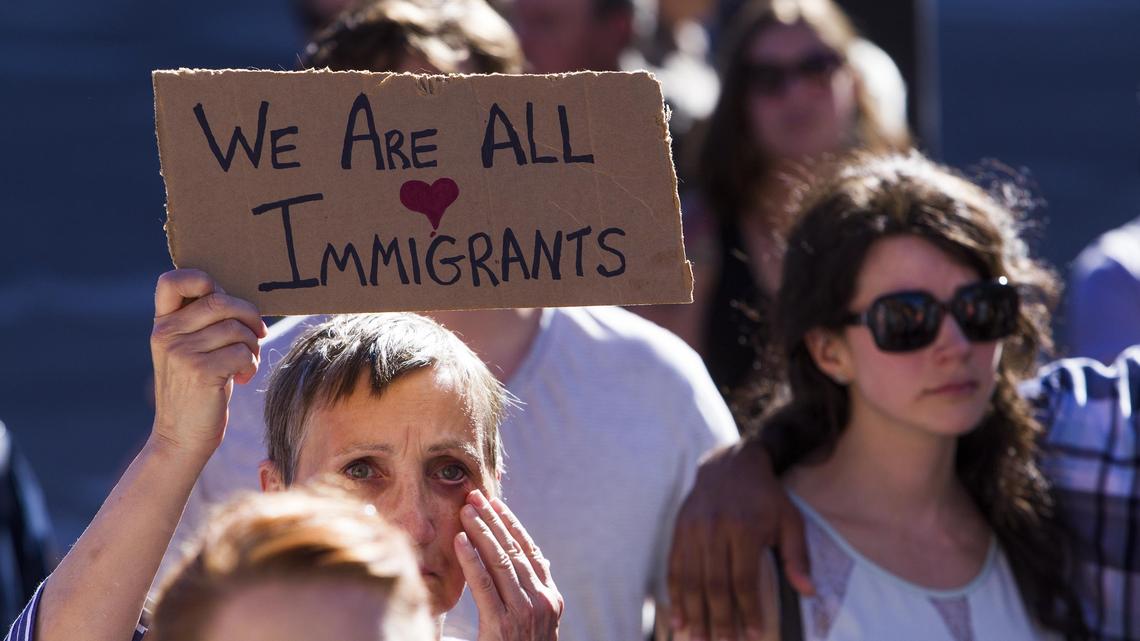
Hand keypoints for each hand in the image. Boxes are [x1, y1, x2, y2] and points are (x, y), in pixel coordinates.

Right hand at [150, 269, 266, 458]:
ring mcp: (180, 352)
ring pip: (236, 328)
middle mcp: (166, 334)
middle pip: (220, 302)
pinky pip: (241, 352)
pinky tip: (242, 378)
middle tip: (257, 335)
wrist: (181, 437)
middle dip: (249, 316)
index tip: (222, 301)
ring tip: (246, 362)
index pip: (172, 280)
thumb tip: (241, 302)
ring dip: (252, 345)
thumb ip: (203, 323)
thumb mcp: (191, 350)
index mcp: (162, 324)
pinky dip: (250, 365)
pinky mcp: (199, 371)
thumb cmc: (197, 389)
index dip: (203, 280)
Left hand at [456, 490, 561, 640]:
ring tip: (464, 512)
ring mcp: (525, 614)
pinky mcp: (503, 626)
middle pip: (514, 551)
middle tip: (474, 497)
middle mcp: (542, 602)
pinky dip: (471, 560)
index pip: (530, 551)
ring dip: (481, 533)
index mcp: (551, 599)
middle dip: (493, 521)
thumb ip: (535, 592)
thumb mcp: (537, 622)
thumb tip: (536, 562)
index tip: (495, 503)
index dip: (511, 524)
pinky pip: (485, 586)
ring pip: (501, 562)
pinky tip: (459, 541)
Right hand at [667, 439, 812, 640]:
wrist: (729, 464)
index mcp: (745, 528)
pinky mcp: (679, 529)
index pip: (743, 579)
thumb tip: (807, 592)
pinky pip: (674, 567)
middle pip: (713, 583)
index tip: (751, 635)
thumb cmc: (765, 497)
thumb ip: (797, 556)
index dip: (747, 611)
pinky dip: (674, 595)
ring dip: (693, 612)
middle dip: (718, 619)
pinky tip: (677, 617)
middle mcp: (715, 529)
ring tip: (697, 638)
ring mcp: (693, 529)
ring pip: (690, 578)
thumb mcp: (789, 520)